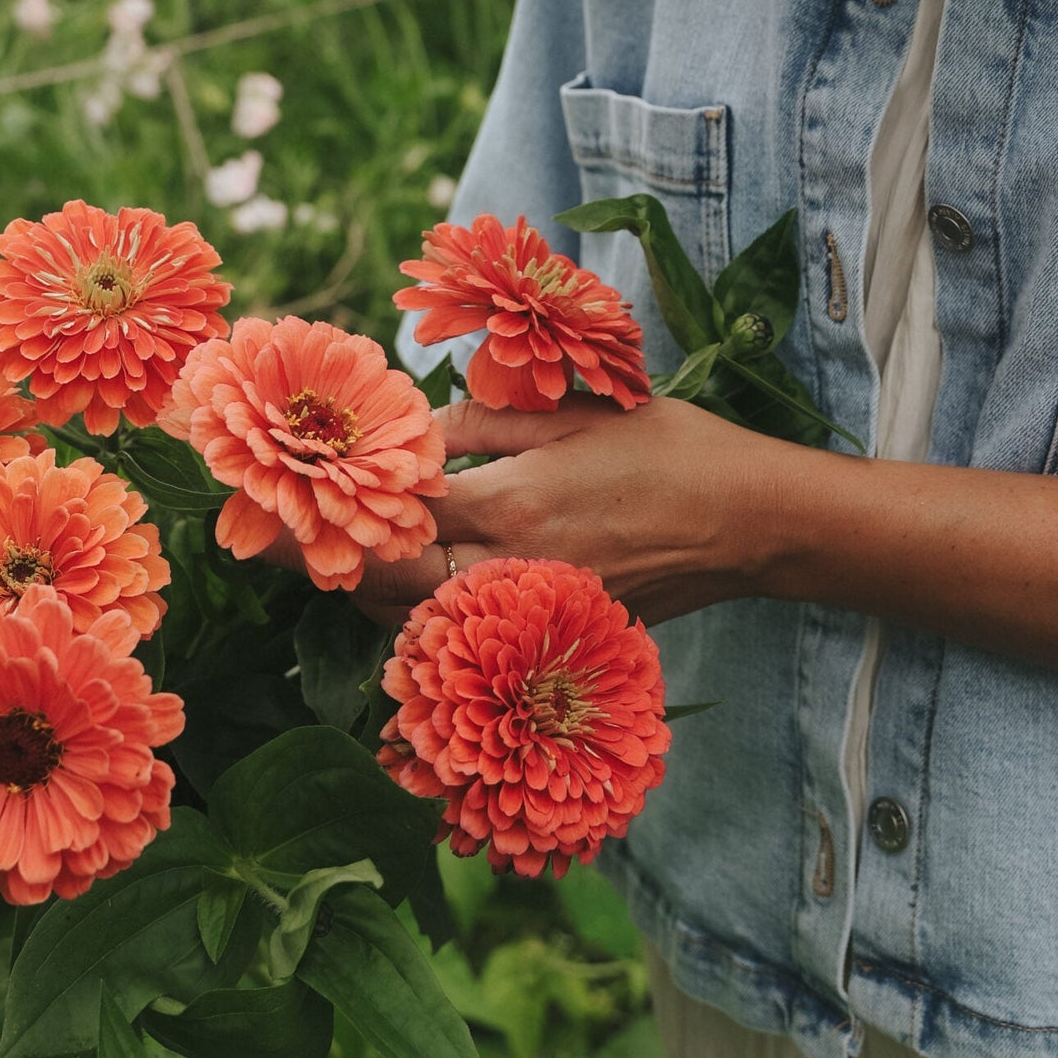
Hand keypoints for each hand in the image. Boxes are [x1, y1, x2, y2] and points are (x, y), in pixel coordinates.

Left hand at [345, 392, 804, 630]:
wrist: (752, 522)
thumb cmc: (670, 450)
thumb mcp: (576, 413)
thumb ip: (487, 424)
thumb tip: (422, 429)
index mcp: (511, 502)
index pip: (396, 518)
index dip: (342, 506)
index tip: (311, 490)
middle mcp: (514, 568)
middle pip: (392, 585)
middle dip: (343, 561)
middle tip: (305, 536)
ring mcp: (537, 613)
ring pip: (423, 625)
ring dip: (380, 596)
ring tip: (359, 559)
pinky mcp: (559, 635)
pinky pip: (473, 644)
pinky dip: (432, 623)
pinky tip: (425, 593)